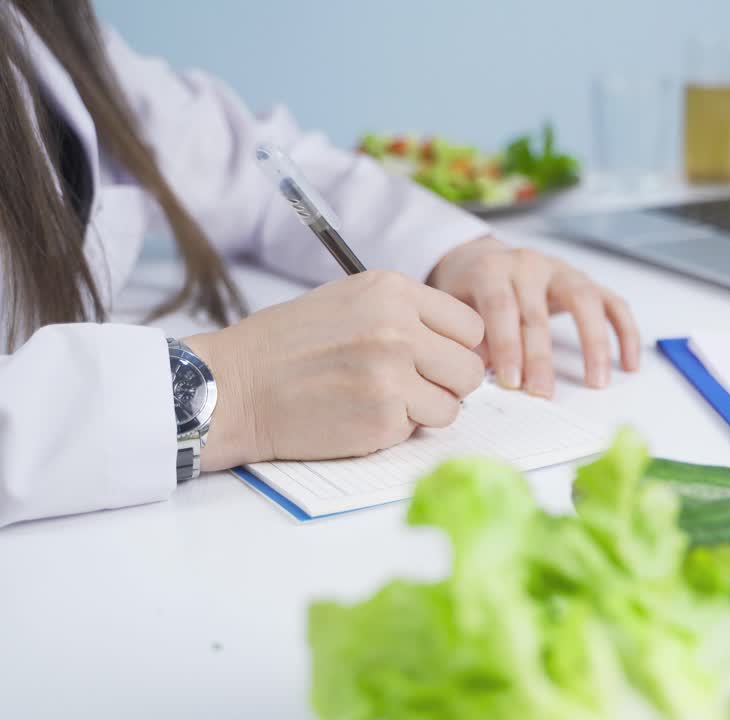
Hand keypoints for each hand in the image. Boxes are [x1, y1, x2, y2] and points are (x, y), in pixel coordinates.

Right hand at [185, 270, 485, 470]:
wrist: (235, 387)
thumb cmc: (290, 346)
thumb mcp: (352, 302)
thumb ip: (408, 315)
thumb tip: (465, 344)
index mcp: (393, 291)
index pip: (470, 325)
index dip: (455, 347)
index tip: (434, 358)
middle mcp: (398, 328)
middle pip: (471, 368)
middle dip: (448, 383)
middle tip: (413, 386)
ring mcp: (392, 374)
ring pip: (454, 404)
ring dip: (426, 410)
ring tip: (384, 399)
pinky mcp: (383, 417)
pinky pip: (420, 430)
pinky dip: (398, 429)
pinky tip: (362, 414)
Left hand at [427, 235, 640, 397]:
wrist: (482, 259)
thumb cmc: (469, 291)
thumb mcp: (457, 308)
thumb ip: (470, 338)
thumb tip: (480, 374)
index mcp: (492, 269)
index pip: (502, 307)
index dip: (507, 345)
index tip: (511, 382)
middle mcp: (529, 265)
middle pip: (540, 311)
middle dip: (541, 357)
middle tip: (543, 393)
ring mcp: (562, 270)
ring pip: (586, 301)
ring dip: (594, 344)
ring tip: (597, 382)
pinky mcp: (586, 280)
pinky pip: (614, 304)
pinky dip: (625, 333)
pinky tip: (629, 364)